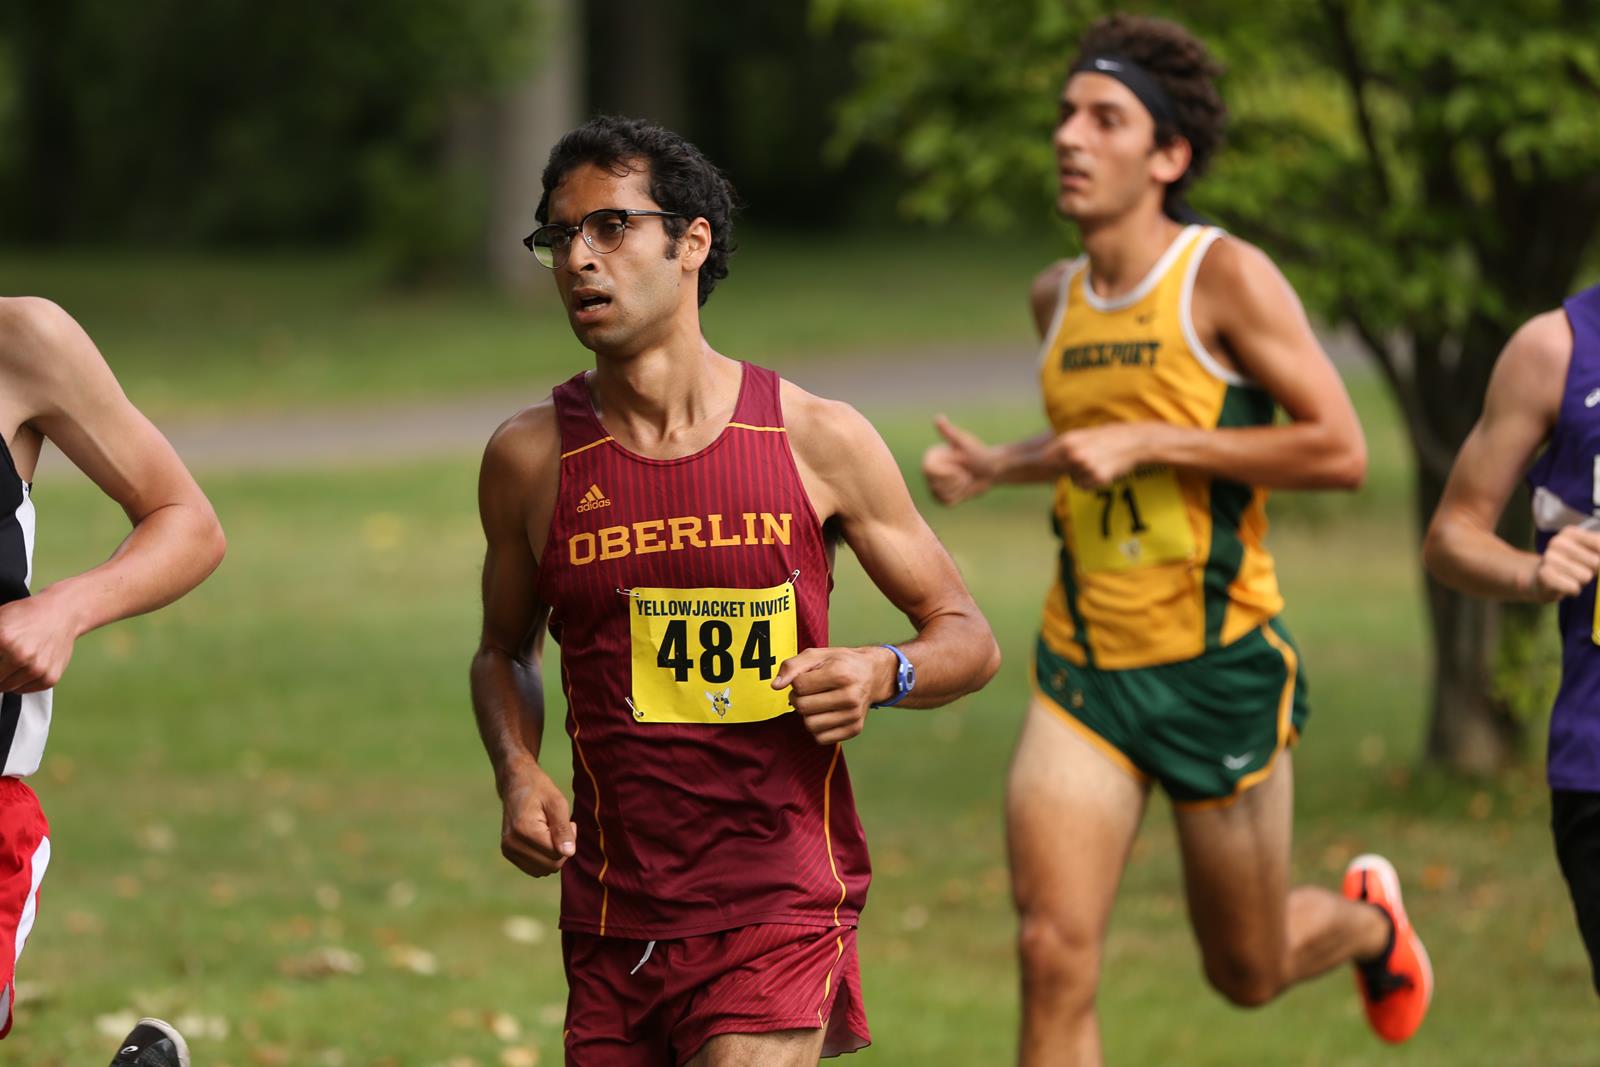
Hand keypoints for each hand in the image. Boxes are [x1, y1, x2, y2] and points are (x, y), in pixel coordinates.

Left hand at [0, 590, 81, 692]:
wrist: (63, 613)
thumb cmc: (28, 615)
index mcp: (3, 639)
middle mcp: (21, 656)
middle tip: (3, 658)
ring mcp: (37, 669)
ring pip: (5, 687)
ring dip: (4, 677)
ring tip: (11, 661)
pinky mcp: (49, 678)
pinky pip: (22, 690)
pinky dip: (18, 682)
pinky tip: (23, 667)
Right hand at [499, 766, 576, 877]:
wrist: (516, 783)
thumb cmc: (540, 789)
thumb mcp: (557, 803)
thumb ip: (563, 829)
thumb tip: (569, 853)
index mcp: (523, 830)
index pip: (556, 854)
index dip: (569, 840)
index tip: (569, 822)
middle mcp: (512, 844)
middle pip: (550, 866)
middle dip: (562, 850)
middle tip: (560, 827)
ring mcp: (508, 850)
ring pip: (543, 870)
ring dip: (553, 856)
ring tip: (550, 832)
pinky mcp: (508, 853)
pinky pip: (534, 869)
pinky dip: (543, 859)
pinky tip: (542, 840)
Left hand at [772, 645, 895, 744]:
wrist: (872, 674)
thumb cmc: (841, 663)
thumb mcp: (817, 655)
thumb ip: (792, 666)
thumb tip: (775, 686)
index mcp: (840, 674)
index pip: (799, 686)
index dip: (797, 681)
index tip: (808, 677)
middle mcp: (850, 697)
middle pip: (802, 707)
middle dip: (799, 698)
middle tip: (810, 691)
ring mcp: (854, 715)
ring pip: (810, 725)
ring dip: (808, 714)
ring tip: (817, 702)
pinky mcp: (854, 729)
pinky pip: (821, 738)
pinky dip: (818, 728)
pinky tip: (825, 714)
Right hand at [923, 416, 996, 504]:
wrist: (991, 469)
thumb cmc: (979, 453)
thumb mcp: (965, 443)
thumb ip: (950, 432)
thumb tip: (938, 418)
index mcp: (931, 456)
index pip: (928, 470)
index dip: (946, 473)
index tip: (960, 469)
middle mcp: (929, 471)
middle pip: (934, 485)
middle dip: (955, 482)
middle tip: (965, 473)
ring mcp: (934, 485)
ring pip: (940, 495)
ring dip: (958, 490)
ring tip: (965, 479)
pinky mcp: (941, 497)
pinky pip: (945, 503)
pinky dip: (958, 497)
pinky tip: (964, 487)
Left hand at [1056, 423, 1162, 488]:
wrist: (1134, 442)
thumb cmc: (1108, 436)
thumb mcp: (1083, 434)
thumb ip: (1065, 445)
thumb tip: (1045, 457)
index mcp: (1068, 441)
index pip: (1046, 459)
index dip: (1050, 464)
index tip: (1053, 465)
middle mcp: (1074, 454)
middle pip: (1059, 471)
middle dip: (1067, 471)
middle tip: (1083, 463)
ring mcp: (1085, 467)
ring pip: (1073, 480)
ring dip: (1081, 477)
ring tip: (1096, 463)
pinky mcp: (1097, 478)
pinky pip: (1084, 486)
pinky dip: (1090, 483)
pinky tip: (1102, 471)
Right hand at [1531, 526, 1599, 600]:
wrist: (1541, 580)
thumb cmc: (1571, 565)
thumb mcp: (1588, 551)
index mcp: (1569, 532)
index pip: (1599, 543)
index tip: (1593, 560)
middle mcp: (1557, 542)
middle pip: (1595, 562)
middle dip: (1592, 571)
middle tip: (1579, 570)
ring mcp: (1548, 558)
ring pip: (1586, 576)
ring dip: (1582, 581)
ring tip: (1570, 578)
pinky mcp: (1544, 575)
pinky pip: (1574, 587)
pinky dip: (1574, 590)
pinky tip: (1564, 586)